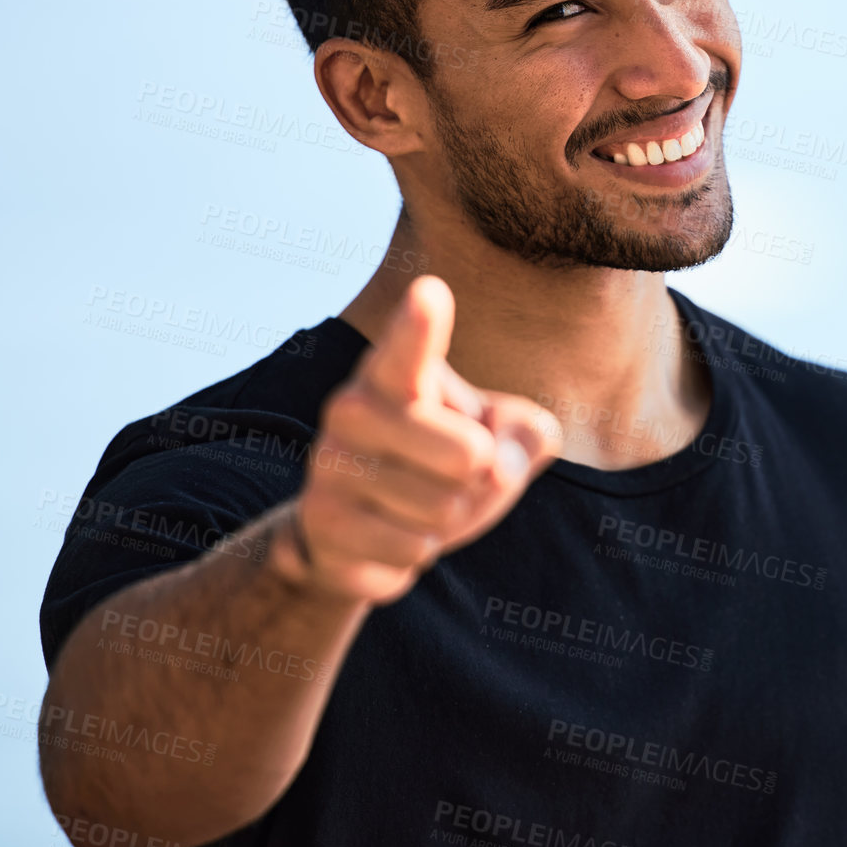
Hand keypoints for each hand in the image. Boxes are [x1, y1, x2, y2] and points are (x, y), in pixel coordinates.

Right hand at [276, 275, 561, 604]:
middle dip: (482, 476)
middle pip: (468, 455)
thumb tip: (508, 453)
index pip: (411, 350)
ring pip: (443, 510)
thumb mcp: (496, 438)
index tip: (430, 292)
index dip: (422, 327)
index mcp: (393, 373)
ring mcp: (329, 467)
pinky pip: (410, 552)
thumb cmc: (437, 465)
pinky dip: (415, 554)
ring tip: (414, 503)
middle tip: (455, 472)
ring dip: (448, 519)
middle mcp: (351, 410)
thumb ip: (526, 433)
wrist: (344, 532)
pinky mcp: (320, 524)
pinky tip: (386, 536)